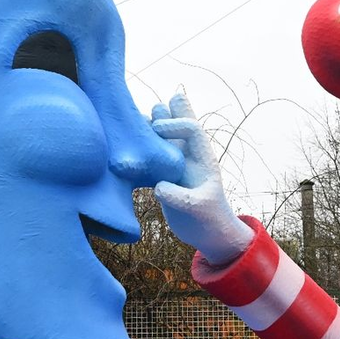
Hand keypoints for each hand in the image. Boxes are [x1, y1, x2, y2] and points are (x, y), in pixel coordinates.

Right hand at [150, 92, 253, 266]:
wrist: (208, 234)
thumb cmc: (209, 221)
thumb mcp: (197, 210)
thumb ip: (181, 198)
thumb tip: (159, 187)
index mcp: (202, 158)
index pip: (192, 128)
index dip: (175, 124)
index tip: (157, 131)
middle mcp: (189, 157)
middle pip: (180, 125)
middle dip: (169, 112)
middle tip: (155, 104)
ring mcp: (176, 165)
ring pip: (164, 137)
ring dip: (153, 125)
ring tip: (140, 115)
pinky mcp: (164, 175)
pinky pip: (153, 154)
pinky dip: (143, 145)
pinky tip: (129, 140)